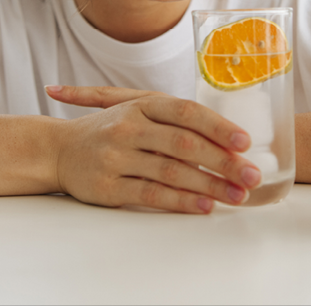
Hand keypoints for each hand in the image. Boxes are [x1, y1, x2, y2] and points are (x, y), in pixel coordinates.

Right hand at [45, 85, 261, 213]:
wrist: (60, 149)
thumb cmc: (110, 129)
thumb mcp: (138, 112)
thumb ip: (175, 121)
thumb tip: (224, 140)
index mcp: (141, 104)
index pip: (186, 112)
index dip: (218, 127)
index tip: (245, 142)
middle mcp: (128, 126)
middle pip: (184, 143)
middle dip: (223, 161)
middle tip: (251, 176)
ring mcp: (117, 156)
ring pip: (172, 171)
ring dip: (209, 185)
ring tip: (236, 195)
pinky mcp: (109, 186)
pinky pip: (152, 195)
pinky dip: (181, 201)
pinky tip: (203, 205)